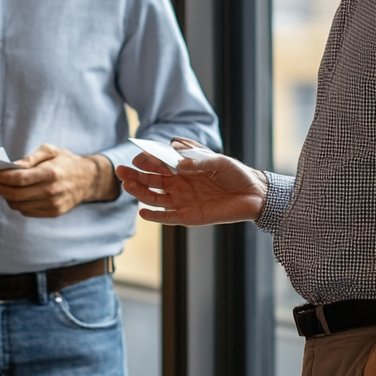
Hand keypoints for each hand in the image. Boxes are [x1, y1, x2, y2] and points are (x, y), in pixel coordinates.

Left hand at [0, 144, 115, 217]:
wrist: (88, 179)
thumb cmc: (65, 161)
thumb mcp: (50, 150)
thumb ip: (30, 158)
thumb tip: (10, 166)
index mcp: (50, 173)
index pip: (18, 179)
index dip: (0, 178)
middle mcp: (51, 191)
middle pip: (15, 195)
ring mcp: (52, 204)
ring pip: (19, 205)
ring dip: (5, 196)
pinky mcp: (53, 213)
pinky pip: (27, 211)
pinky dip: (17, 204)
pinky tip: (13, 194)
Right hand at [116, 139, 265, 225]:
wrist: (254, 194)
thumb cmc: (235, 173)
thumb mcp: (219, 161)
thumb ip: (198, 160)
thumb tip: (179, 163)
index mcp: (182, 167)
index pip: (158, 164)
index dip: (147, 160)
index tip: (138, 157)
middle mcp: (178, 184)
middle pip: (150, 181)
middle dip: (135, 176)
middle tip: (120, 171)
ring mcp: (182, 200)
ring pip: (154, 197)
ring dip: (139, 193)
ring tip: (126, 186)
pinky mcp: (189, 217)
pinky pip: (167, 217)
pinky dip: (155, 216)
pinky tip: (143, 212)